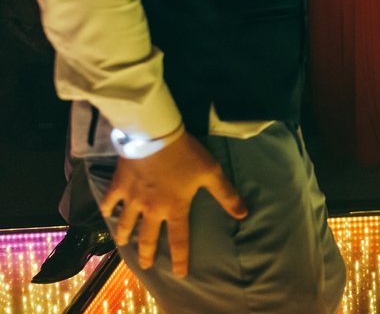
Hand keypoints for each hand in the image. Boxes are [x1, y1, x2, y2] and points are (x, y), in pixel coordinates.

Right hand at [100, 132, 246, 275]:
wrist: (155, 136)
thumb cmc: (186, 155)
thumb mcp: (211, 173)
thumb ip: (226, 195)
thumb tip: (243, 214)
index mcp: (174, 208)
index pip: (179, 239)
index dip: (180, 258)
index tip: (179, 274)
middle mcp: (151, 209)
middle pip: (148, 236)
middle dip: (147, 253)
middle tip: (145, 265)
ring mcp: (132, 198)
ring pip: (126, 222)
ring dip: (125, 234)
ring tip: (123, 243)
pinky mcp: (119, 184)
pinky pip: (109, 201)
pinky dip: (107, 208)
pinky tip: (105, 212)